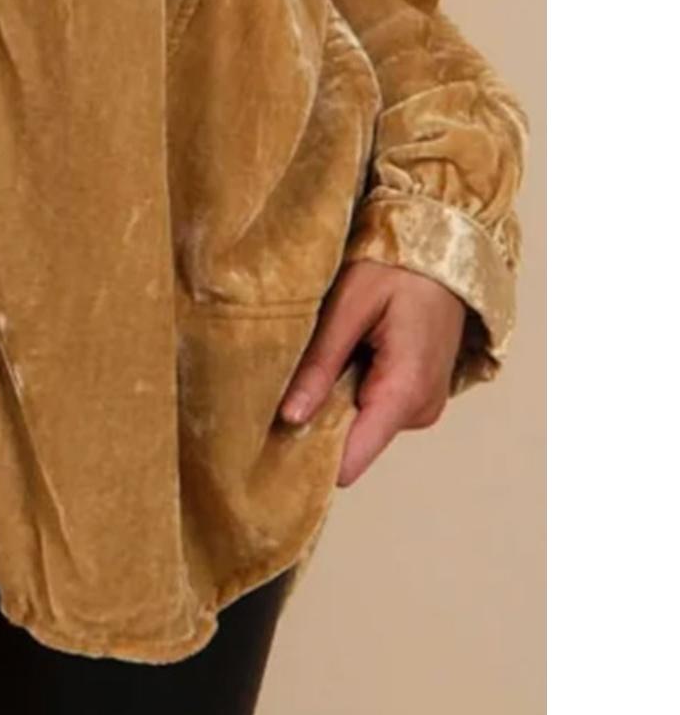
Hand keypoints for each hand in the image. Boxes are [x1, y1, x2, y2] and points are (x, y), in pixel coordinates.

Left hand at [277, 260, 468, 486]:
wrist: (443, 256)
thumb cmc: (398, 268)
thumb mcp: (350, 305)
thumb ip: (320, 364)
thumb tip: (289, 417)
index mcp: (405, 392)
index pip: (353, 458)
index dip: (311, 457)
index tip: (271, 446)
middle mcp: (419, 411)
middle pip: (352, 442)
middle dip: (317, 418)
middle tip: (288, 380)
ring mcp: (422, 406)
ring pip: (360, 424)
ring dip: (334, 399)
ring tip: (325, 355)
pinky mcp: (417, 396)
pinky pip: (373, 408)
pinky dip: (351, 389)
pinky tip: (346, 355)